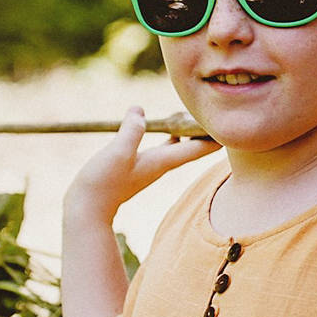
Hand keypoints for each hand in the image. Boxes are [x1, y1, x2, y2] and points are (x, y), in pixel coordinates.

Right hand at [67, 107, 219, 223]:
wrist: (88, 208)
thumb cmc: (102, 183)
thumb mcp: (117, 152)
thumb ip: (131, 131)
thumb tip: (139, 110)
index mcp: (163, 161)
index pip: (200, 148)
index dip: (216, 134)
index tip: (228, 118)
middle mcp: (162, 164)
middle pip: (194, 146)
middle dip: (204, 128)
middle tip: (210, 107)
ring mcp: (152, 165)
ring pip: (179, 145)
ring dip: (187, 129)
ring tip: (188, 110)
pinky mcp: (139, 164)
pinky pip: (164, 146)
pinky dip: (169, 133)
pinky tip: (161, 124)